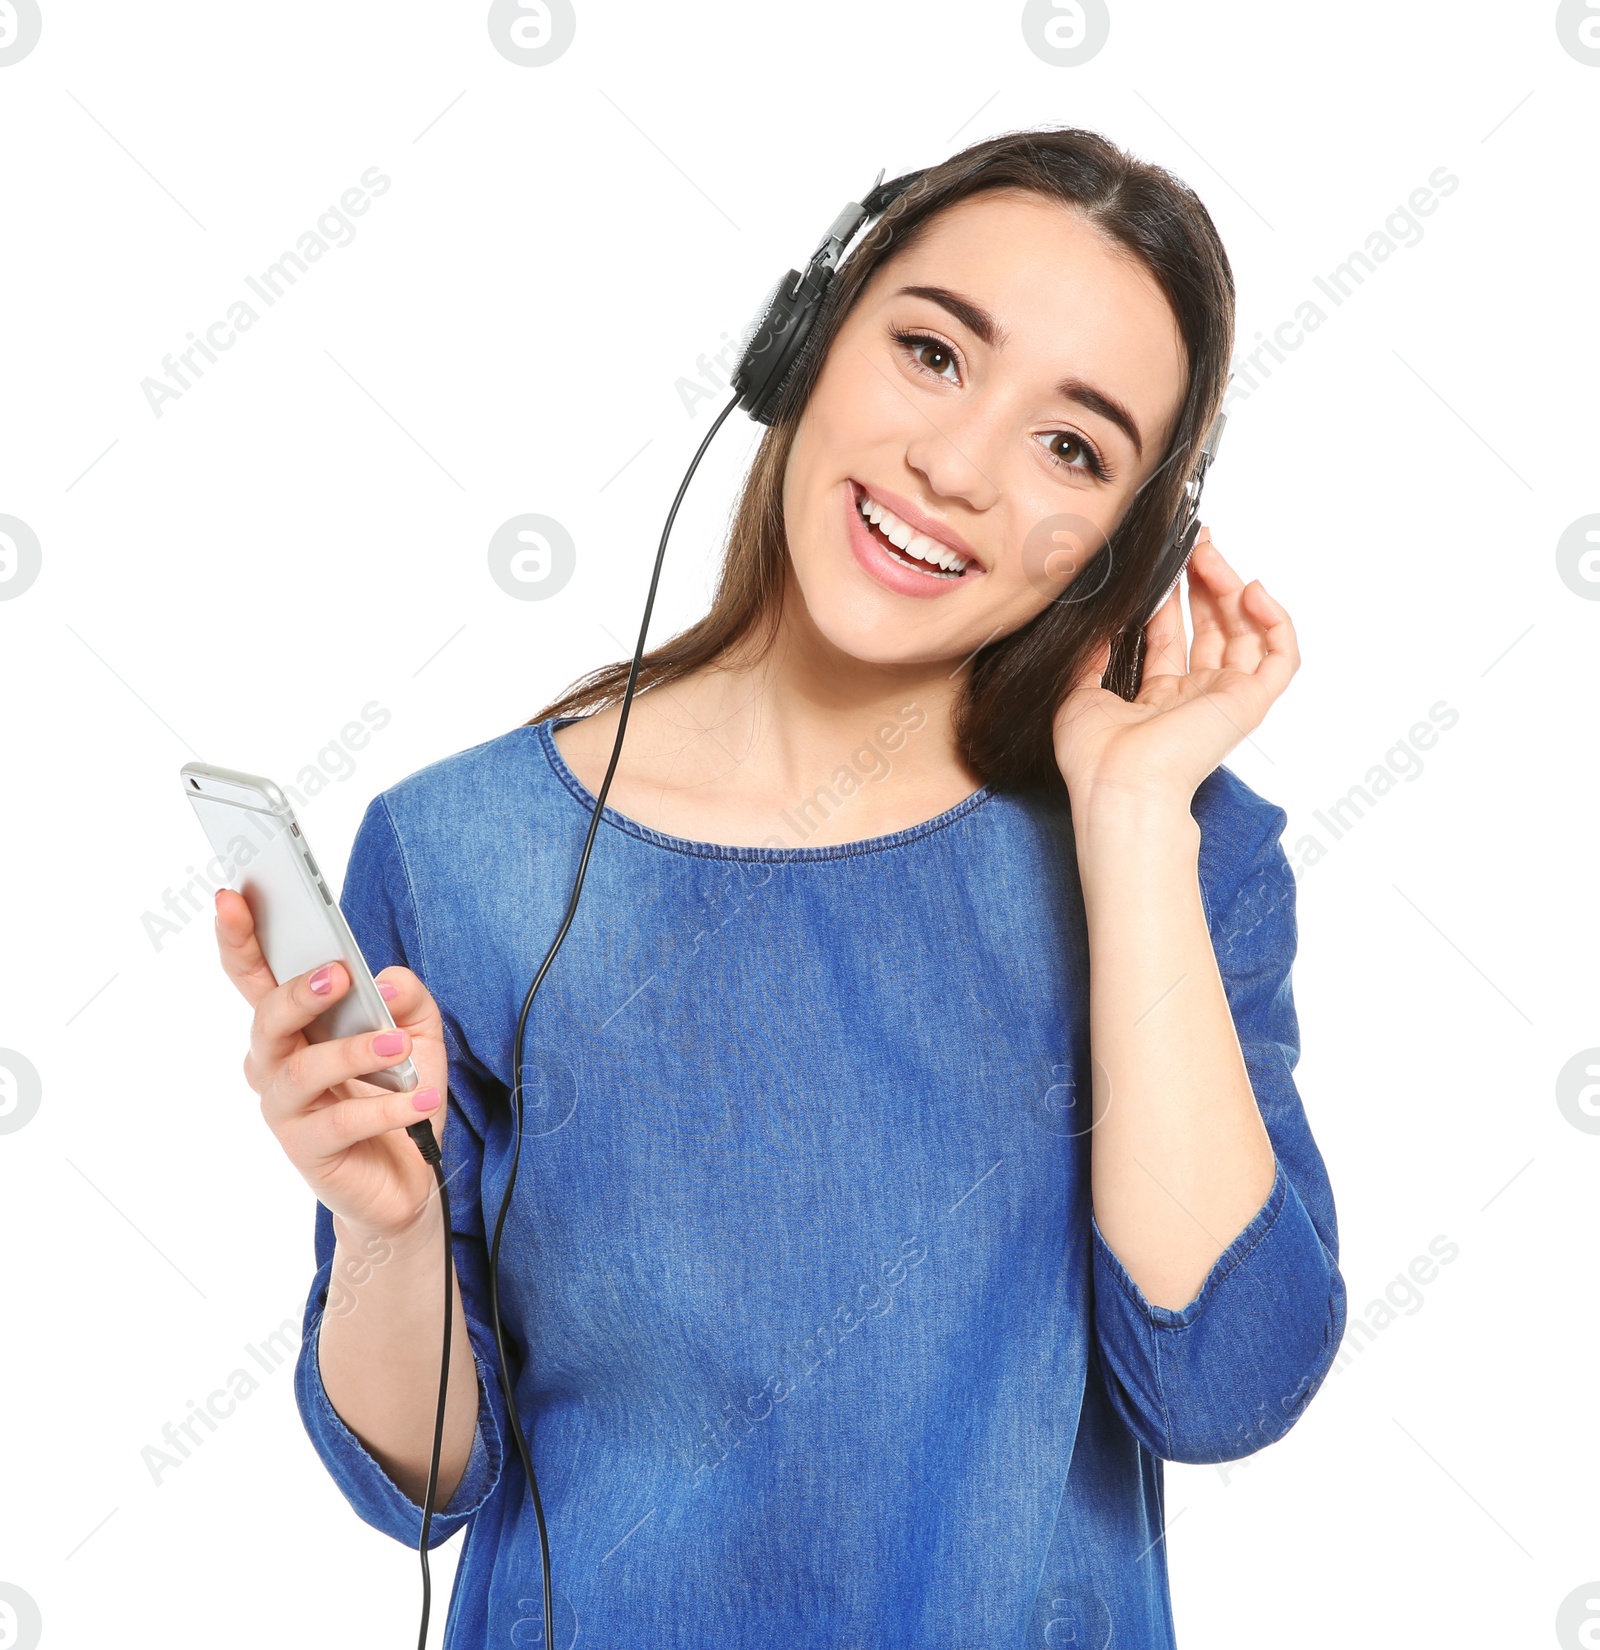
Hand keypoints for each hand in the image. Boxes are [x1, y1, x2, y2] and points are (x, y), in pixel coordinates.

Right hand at [214, 887, 450, 1247]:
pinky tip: (418, 1099)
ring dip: (352, 1052)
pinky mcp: (307, 1151)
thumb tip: (389, 982)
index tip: (233, 895)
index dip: (239, 936)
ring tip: (399, 1046)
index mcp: (296, 1024)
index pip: (256, 974)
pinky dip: (384, 1108)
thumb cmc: (400, 1093)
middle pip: (266, 1017)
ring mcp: (287, 1109)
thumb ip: (409, 998)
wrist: (410, 1177)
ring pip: (301, 1070)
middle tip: (336, 975)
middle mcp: (277, 1062)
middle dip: (295, 992)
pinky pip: (340, 1124)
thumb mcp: (421, 1036)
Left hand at [1052, 527, 1298, 807]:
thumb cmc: (1094, 756)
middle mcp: (1194, 698)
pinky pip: (1280, 658)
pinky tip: (1253, 591)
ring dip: (1232, 590)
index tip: (1166, 561)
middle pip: (1211, 628)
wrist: (1118, 784)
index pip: (1171, 635)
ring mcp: (1224, 700)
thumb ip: (1091, 654)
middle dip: (1204, 582)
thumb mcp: (1077, 691)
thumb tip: (1097, 618)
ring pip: (1245, 634)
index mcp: (1157, 698)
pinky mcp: (1249, 703)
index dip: (1171, 596)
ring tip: (1211, 557)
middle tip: (1195, 545)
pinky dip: (1275, 622)